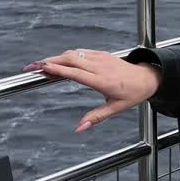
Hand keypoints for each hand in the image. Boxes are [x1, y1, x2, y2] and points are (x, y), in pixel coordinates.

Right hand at [22, 49, 161, 131]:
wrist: (147, 77)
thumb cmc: (133, 94)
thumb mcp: (116, 108)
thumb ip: (95, 118)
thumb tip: (79, 128)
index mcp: (103, 81)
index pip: (76, 73)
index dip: (58, 70)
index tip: (42, 69)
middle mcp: (100, 66)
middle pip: (70, 60)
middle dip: (49, 62)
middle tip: (32, 67)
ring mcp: (100, 58)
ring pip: (74, 54)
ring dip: (56, 58)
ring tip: (40, 65)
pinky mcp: (101, 54)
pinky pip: (81, 52)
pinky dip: (67, 55)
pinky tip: (58, 61)